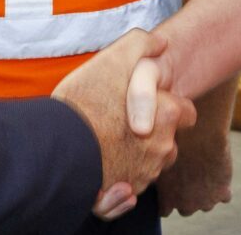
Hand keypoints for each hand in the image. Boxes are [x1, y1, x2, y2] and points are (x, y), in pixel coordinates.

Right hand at [53, 30, 195, 219]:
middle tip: (124, 122)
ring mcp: (143, 175)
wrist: (53, 146)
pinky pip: (129, 192)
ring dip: (136, 158)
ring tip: (109, 143)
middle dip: (154, 134)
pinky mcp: (122, 196)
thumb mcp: (114, 58)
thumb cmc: (84, 101)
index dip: (168, 105)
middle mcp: (162, 148)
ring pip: (150, 166)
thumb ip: (142, 44)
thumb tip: (161, 44)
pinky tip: (105, 169)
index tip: (148, 104)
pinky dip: (121, 187)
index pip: (186, 112)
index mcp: (166, 115)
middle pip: (169, 141)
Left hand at [157, 124, 231, 216]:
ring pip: (206, 205)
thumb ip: (158, 176)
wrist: (200, 136)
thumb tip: (152, 176)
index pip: (165, 211)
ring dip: (206, 194)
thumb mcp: (160, 161)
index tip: (170, 189)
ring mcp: (206, 202)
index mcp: (168, 200)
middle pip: (186, 209)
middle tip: (188, 179)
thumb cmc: (175, 143)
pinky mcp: (223, 193)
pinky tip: (218, 174)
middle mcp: (187, 206)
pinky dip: (222, 188)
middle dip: (187, 198)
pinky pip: (225, 196)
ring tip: (204, 173)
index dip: (168, 200)